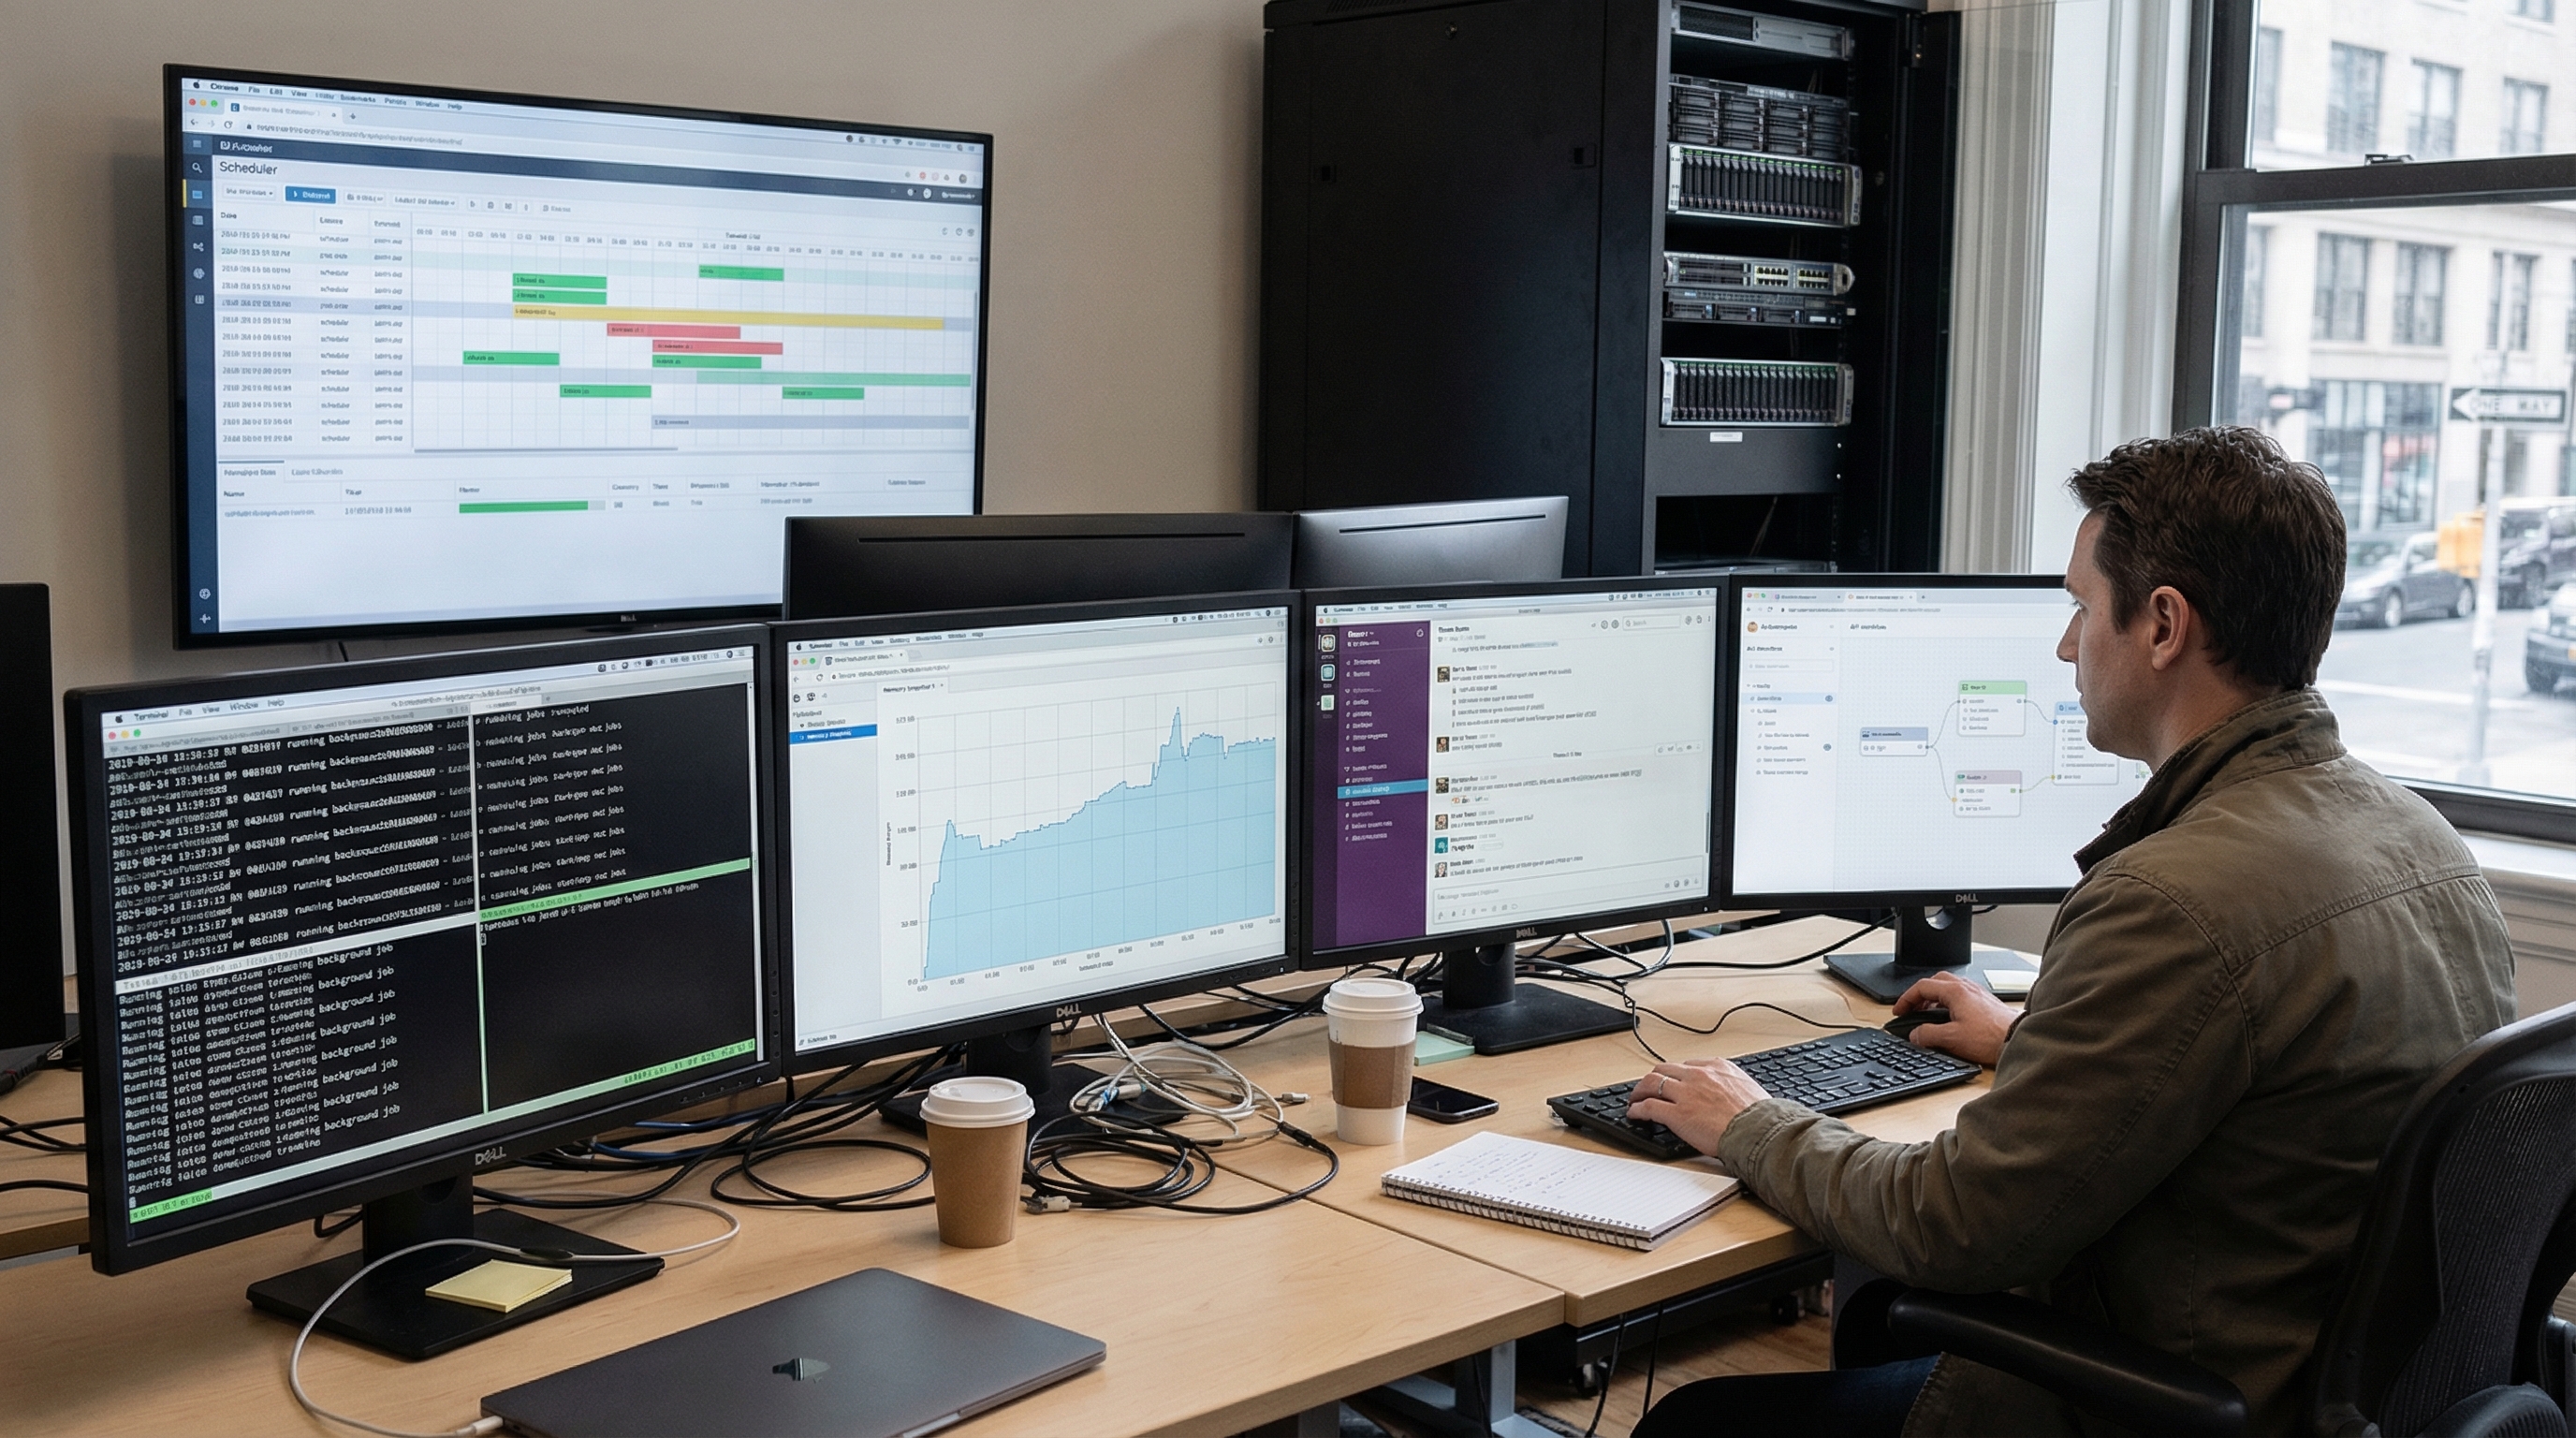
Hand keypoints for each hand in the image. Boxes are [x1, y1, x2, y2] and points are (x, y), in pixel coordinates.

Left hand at [1625, 1059, 1770, 1155]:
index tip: (1671, 1081)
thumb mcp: (1747, 1088)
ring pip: (1651, 1083)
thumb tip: (1728, 1094)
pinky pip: (1649, 1107)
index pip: (1686, 1064)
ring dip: (1640, 1091)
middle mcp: (1698, 1075)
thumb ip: (1731, 1086)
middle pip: (1664, 1069)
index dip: (1675, 1074)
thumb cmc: (1759, 1116)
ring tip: (1635, 1099)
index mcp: (1717, 1067)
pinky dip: (1637, 1109)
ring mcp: (1685, 1093)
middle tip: (1648, 1087)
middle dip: (1654, 1078)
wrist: (1758, 1131)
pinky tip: (1634, 1114)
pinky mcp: (1676, 1113)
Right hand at [1893, 970, 2017, 1067]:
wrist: (2018, 1039)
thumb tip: (1915, 1035)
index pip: (1922, 987)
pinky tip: (1949, 1018)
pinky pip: (1959, 995)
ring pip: (1948, 987)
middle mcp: (1966, 988)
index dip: (1905, 999)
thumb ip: (1928, 1035)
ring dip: (1934, 998)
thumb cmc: (1991, 1036)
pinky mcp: (1984, 1002)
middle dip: (1919, 995)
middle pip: (1935, 981)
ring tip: (1927, 1014)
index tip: (1899, 1010)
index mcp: (1955, 991)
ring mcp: (1977, 994)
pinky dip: (1947, 1003)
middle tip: (1912, 1009)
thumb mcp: (1952, 1038)